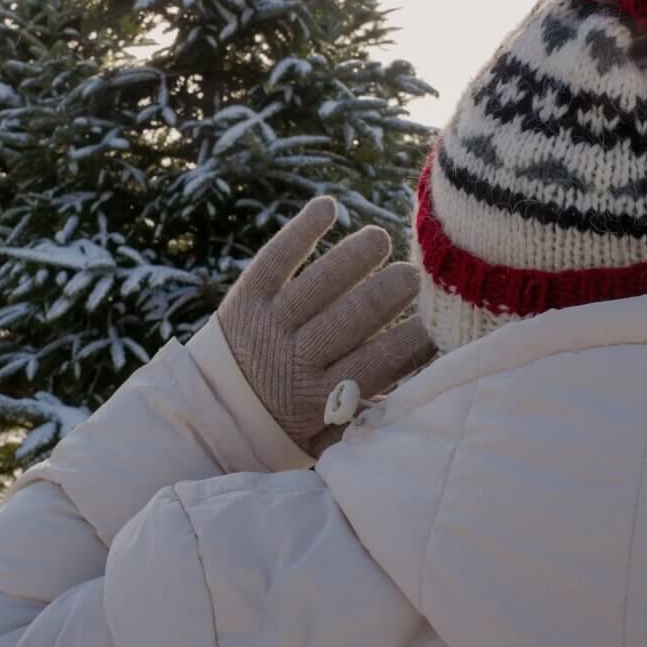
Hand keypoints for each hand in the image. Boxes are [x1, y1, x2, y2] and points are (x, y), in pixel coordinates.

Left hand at [217, 196, 434, 457]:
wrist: (210, 414)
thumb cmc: (284, 426)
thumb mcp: (322, 439)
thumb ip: (365, 420)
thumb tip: (419, 389)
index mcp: (320, 399)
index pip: (378, 362)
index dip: (413, 339)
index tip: (436, 322)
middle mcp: (295, 359)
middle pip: (351, 318)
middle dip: (388, 293)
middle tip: (414, 276)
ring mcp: (268, 324)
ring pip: (318, 284)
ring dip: (353, 258)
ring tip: (380, 239)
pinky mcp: (246, 298)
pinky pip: (276, 258)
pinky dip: (302, 230)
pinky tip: (329, 206)